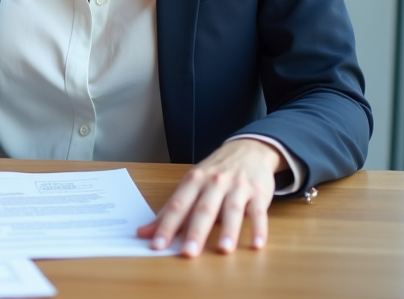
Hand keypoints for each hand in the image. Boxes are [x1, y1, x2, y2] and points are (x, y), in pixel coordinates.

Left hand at [137, 138, 281, 256]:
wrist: (248, 149)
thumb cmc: (214, 172)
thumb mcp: (190, 184)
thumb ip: (170, 211)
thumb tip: (144, 233)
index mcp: (193, 181)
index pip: (177, 205)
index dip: (166, 226)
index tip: (157, 245)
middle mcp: (214, 183)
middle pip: (203, 209)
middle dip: (195, 232)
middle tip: (188, 253)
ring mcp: (238, 188)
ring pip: (232, 210)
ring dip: (228, 231)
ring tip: (223, 250)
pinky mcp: (258, 194)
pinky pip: (259, 213)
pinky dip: (259, 229)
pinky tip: (256, 245)